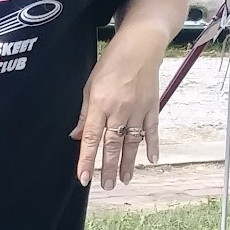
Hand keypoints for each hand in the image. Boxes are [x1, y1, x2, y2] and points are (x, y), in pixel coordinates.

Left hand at [72, 42, 160, 190]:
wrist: (141, 43)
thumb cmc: (112, 62)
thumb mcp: (90, 85)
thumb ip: (85, 114)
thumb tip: (77, 136)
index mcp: (100, 105)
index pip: (91, 139)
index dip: (87, 160)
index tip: (84, 178)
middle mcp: (119, 110)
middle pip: (112, 145)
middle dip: (108, 168)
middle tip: (106, 186)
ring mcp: (138, 109)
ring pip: (132, 142)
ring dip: (128, 163)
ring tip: (124, 180)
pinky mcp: (152, 105)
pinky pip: (152, 130)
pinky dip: (153, 145)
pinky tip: (152, 160)